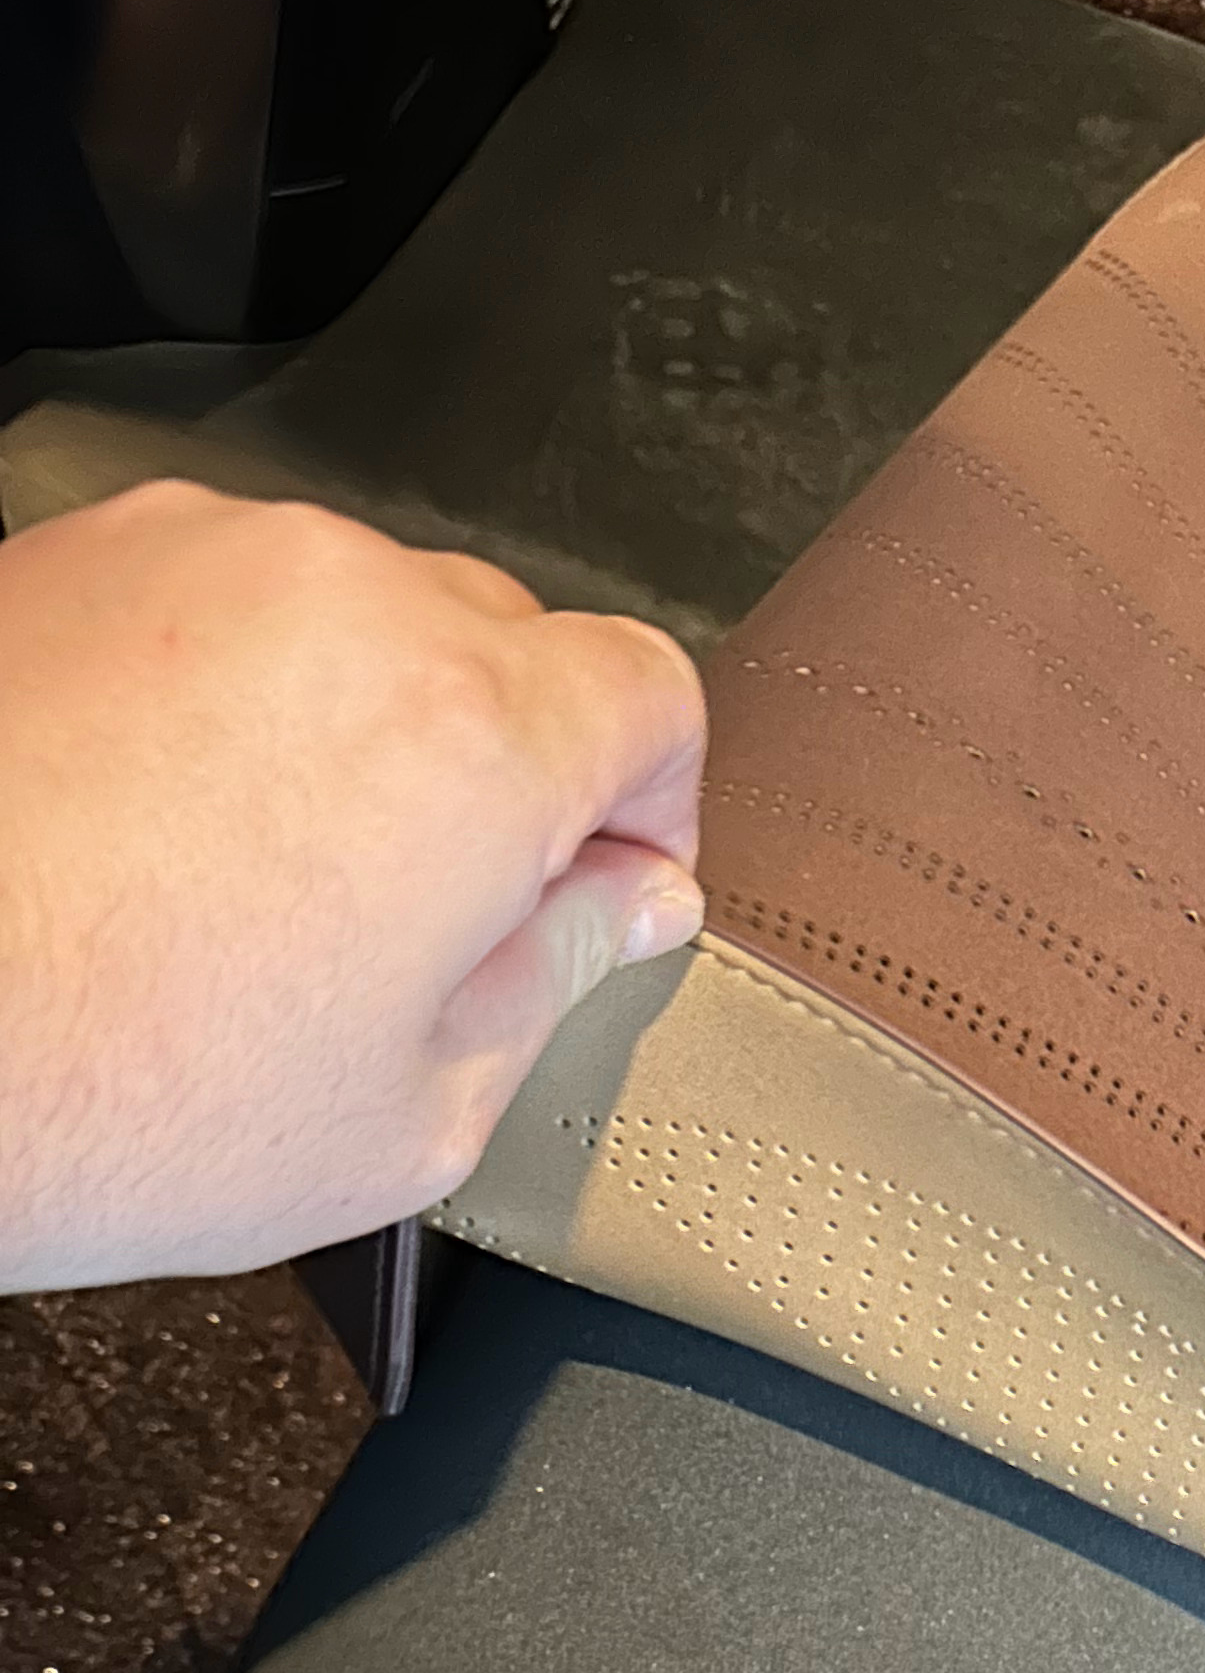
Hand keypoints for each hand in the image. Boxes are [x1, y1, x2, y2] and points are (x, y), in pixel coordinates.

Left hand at [0, 478, 706, 1289]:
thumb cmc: (111, 1091)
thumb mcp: (414, 1115)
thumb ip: (558, 981)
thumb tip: (624, 907)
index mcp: (476, 740)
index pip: (655, 696)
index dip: (650, 803)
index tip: (603, 877)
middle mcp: (349, 609)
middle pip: (510, 647)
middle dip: (506, 769)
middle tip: (432, 916)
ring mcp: (204, 562)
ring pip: (362, 619)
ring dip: (361, 725)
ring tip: (270, 881)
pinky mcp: (81, 557)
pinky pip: (222, 609)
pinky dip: (230, 697)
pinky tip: (170, 829)